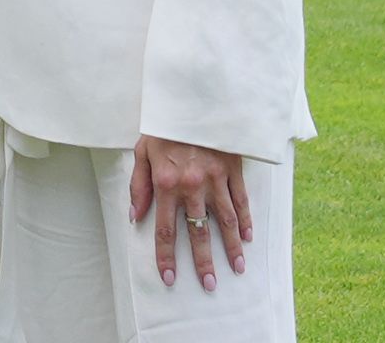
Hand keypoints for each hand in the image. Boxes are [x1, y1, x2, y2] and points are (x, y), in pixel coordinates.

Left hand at [129, 133, 250, 291]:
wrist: (193, 98)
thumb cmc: (164, 125)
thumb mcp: (142, 150)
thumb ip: (139, 185)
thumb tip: (136, 216)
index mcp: (167, 183)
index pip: (166, 229)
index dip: (166, 256)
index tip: (169, 277)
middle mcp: (192, 186)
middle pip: (198, 232)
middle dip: (203, 262)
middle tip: (209, 285)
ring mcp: (216, 179)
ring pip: (225, 221)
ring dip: (231, 248)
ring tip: (236, 269)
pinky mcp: (233, 169)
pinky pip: (241, 201)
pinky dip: (246, 221)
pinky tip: (248, 238)